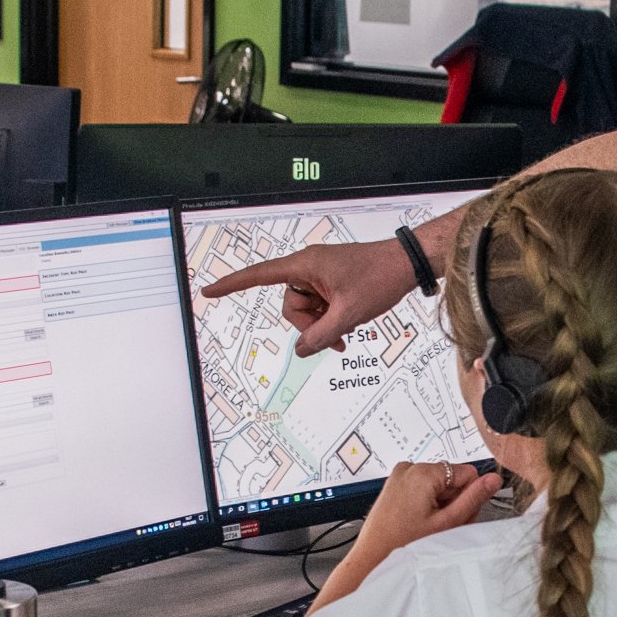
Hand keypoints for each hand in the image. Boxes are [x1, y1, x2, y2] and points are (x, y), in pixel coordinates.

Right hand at [200, 238, 417, 356]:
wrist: (407, 264)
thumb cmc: (379, 277)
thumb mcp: (349, 314)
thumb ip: (322, 335)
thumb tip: (301, 351)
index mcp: (304, 265)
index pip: (259, 275)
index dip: (232, 285)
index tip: (209, 291)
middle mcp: (308, 267)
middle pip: (290, 305)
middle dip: (309, 325)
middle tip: (335, 336)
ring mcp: (321, 275)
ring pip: (307, 310)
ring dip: (323, 325)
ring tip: (347, 332)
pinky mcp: (332, 282)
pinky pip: (321, 306)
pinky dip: (331, 320)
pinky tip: (347, 330)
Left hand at [311, 462, 503, 612]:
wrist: (373, 558)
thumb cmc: (402, 544)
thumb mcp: (446, 523)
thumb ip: (473, 498)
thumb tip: (493, 480)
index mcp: (422, 472)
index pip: (467, 472)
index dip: (468, 496)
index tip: (458, 514)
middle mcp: (409, 468)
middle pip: (451, 478)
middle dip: (453, 502)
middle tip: (444, 525)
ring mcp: (399, 476)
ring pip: (438, 485)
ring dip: (441, 505)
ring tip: (430, 526)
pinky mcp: (395, 485)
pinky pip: (422, 488)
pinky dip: (426, 504)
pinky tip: (420, 523)